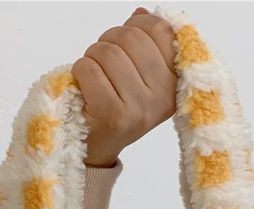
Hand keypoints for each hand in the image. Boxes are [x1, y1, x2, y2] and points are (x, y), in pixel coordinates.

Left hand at [72, 6, 176, 167]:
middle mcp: (162, 97)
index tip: (125, 42)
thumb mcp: (140, 79)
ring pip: (107, 51)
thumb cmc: (116, 107)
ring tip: (94, 76)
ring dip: (91, 57)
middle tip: (102, 60)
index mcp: (174, 83)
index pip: (161, 31)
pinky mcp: (113, 115)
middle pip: (130, 37)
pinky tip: (85, 87)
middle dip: (108, 41)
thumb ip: (145, 45)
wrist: (96, 149)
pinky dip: (79, 72)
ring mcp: (139, 107)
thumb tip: (141, 15)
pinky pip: (89, 69)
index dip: (137, 26)